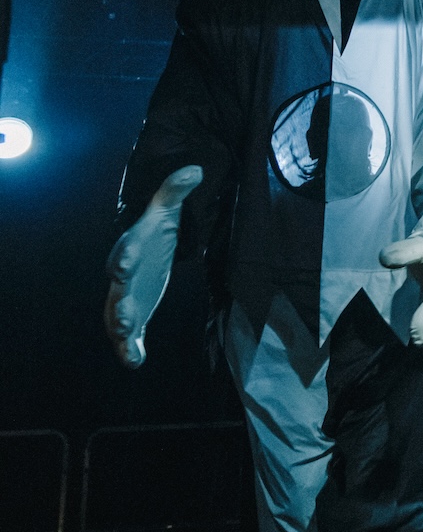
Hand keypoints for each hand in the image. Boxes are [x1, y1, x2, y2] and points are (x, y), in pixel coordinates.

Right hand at [103, 165, 203, 367]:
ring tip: (128, 345)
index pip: (125, 253)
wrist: (146, 250)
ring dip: (122, 332)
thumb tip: (196, 169)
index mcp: (130, 249)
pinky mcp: (134, 314)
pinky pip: (130, 335)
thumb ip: (175, 192)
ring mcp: (126, 298)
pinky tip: (136, 361)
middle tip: (124, 322)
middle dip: (120, 307)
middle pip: (117, 293)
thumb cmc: (155, 231)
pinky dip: (131, 349)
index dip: (123, 259)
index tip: (122, 267)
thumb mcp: (166, 210)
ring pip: (118, 317)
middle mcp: (122, 277)